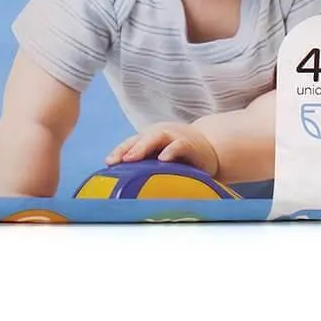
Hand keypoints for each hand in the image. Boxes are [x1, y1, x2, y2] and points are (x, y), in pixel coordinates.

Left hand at [105, 122, 219, 175]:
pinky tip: (163, 159)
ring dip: (142, 147)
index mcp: (150, 138)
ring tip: (131, 158)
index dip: (119, 151)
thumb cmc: (182, 155)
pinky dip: (170, 151)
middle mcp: (160, 135)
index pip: (131, 143)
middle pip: (139, 139)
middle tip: (115, 161)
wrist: (212, 146)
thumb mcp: (162, 159)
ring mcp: (175, 137)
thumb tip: (127, 186)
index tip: (108, 163)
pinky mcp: (190, 144)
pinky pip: (179, 145)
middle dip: (126, 149)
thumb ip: (148, 167)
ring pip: (156, 137)